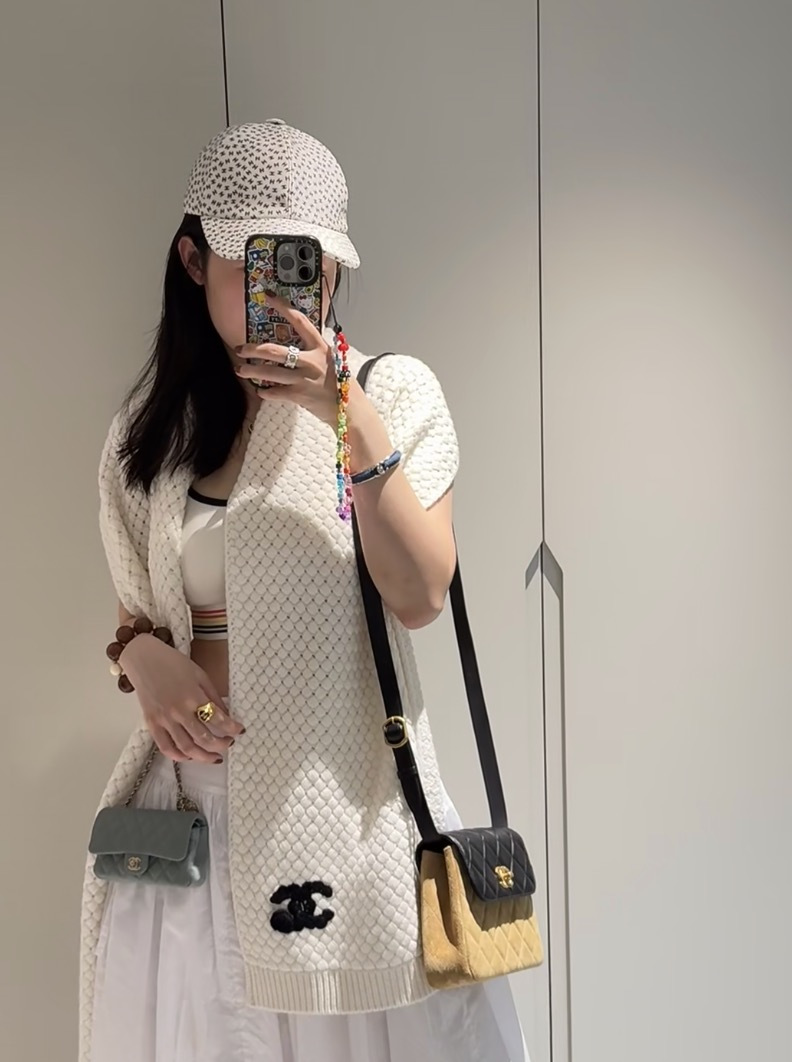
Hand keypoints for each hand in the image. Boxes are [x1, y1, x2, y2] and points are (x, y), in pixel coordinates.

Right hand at [120, 635, 244, 762]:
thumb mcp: (200, 675)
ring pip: (186, 748)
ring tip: (214, 757)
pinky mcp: (151, 724)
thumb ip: (213, 696)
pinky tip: (190, 756)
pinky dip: (179, 757)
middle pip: (204, 738)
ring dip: (203, 757)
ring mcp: (163, 719)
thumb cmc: (173, 663)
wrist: (144, 659)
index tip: (239, 730)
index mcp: (193, 696)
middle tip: (229, 744)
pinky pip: (165, 747)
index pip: (218, 719)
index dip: (232, 728)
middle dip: (221, 745)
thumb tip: (226, 715)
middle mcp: (178, 711)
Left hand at [234, 296, 348, 426]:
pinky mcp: (299, 396)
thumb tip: (294, 344)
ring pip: (269, 372)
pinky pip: (275, 392)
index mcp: (320, 347)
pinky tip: (260, 390)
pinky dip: (265, 392)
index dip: (283, 307)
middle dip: (253, 350)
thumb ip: (313, 351)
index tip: (268, 297)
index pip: (300, 321)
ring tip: (240, 369)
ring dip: (251, 371)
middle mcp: (310, 361)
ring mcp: (303, 379)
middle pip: (274, 350)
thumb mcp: (329, 360)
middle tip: (240, 349)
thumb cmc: (340, 384)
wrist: (350, 409)